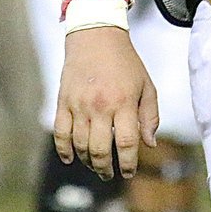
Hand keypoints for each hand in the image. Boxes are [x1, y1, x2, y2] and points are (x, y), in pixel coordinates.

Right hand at [54, 27, 158, 179]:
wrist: (96, 37)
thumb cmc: (125, 63)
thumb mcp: (146, 85)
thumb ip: (150, 116)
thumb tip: (149, 144)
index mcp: (124, 102)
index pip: (126, 142)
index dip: (128, 163)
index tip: (128, 172)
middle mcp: (100, 106)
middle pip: (100, 149)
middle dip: (105, 168)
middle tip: (110, 174)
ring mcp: (79, 105)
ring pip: (80, 145)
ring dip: (88, 161)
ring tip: (96, 166)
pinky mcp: (63, 102)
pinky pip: (60, 134)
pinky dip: (64, 150)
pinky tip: (72, 158)